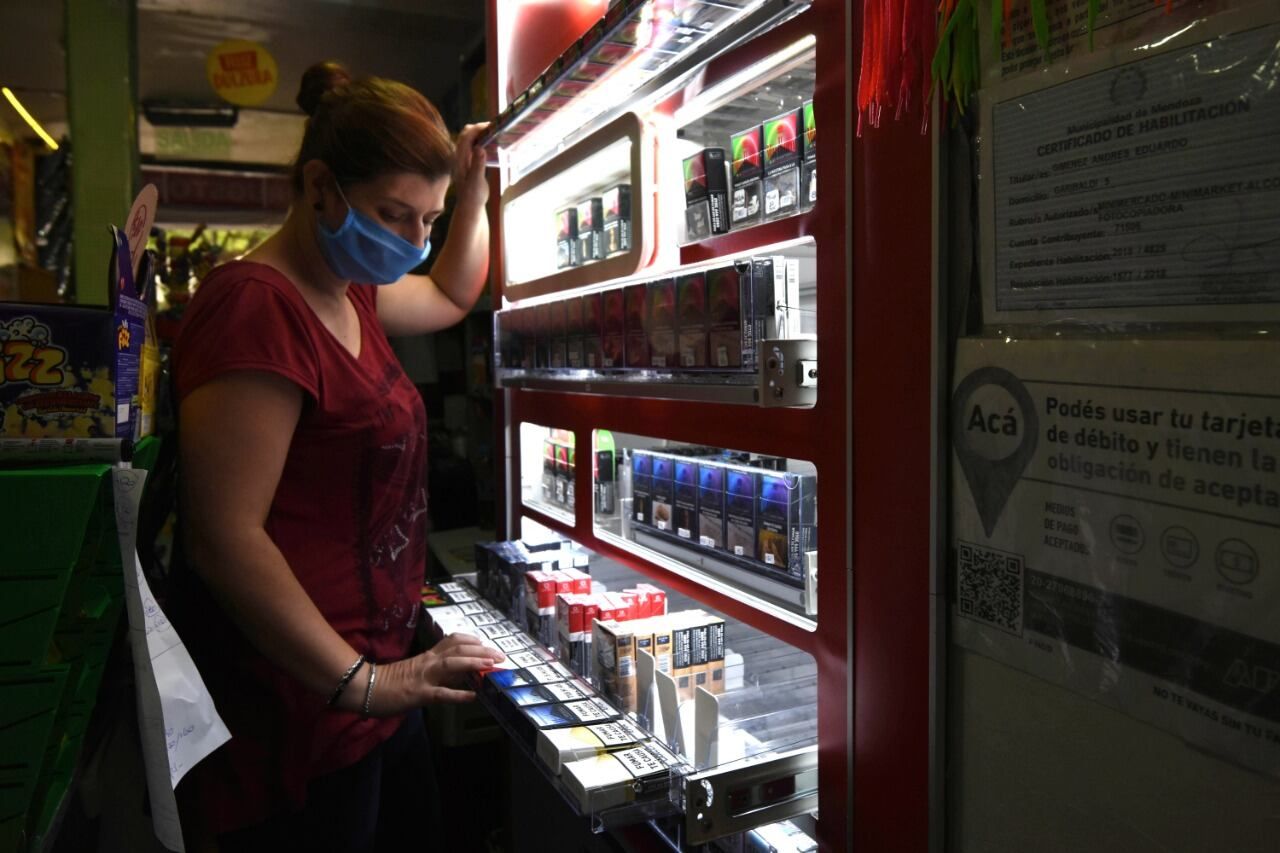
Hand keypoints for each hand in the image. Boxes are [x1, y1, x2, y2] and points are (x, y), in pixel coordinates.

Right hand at [365, 632, 502, 715]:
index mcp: (428, 656)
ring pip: (452, 664)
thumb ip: (434, 668)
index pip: (453, 640)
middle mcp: (429, 662)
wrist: (365, 687)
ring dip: (474, 663)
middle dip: (482, 650)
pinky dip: (459, 694)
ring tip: (492, 665)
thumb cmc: (388, 680)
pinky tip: (473, 697)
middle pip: (459, 648)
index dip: (472, 640)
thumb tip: (457, 671)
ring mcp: (424, 677)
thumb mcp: (414, 668)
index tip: (486, 642)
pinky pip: (442, 693)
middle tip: (501, 655)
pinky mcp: (419, 694)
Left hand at [453, 123, 490, 209]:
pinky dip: (480, 140)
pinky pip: (472, 144)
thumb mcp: (477, 181)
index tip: (491, 126)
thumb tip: (480, 148)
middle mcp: (459, 155)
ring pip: (469, 138)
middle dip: (479, 128)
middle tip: (494, 128)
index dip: (478, 128)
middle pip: (466, 133)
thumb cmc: (473, 195)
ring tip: (493, 133)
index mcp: (460, 158)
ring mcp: (462, 157)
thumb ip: (478, 165)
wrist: (469, 205)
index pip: (466, 136)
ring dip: (480, 133)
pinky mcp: (467, 160)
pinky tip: (490, 143)